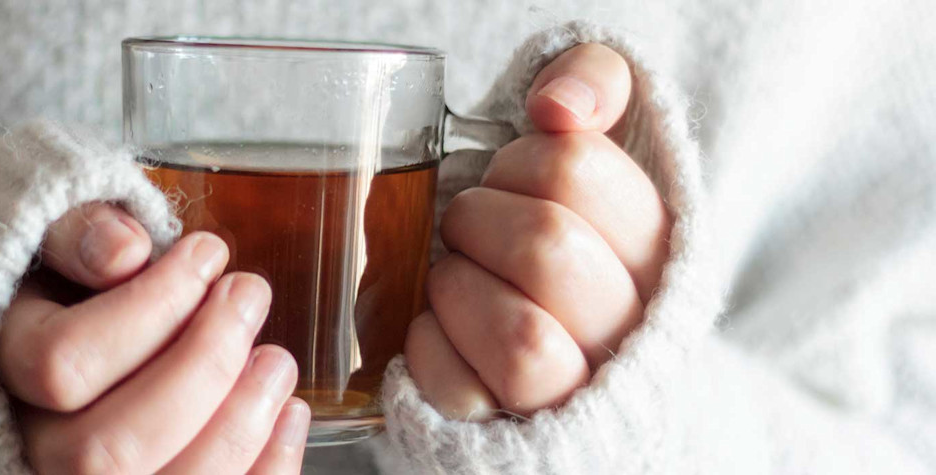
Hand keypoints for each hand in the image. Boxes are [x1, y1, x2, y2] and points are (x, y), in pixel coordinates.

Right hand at [0, 204, 309, 473]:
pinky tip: (289, 414)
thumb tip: (123, 251)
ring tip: (276, 359)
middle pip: (107, 448)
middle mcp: (33, 448)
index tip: (208, 254)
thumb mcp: (56, 238)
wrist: (67, 335)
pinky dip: (265, 470)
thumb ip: (76, 233)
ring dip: (238, 425)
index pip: (62, 363)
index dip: (149, 308)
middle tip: (250, 295)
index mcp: (4, 371)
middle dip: (203, 367)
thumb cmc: (69, 283)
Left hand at [405, 44, 672, 419]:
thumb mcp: (589, 148)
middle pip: (548, 248)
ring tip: (450, 277)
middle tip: (462, 226)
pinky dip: (427, 348)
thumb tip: (558, 105)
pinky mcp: (515, 434)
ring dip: (457, 289)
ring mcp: (578, 392)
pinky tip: (433, 327)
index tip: (506, 177)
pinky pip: (463, 394)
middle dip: (478, 221)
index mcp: (657, 246)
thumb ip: (594, 82)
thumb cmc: (561, 238)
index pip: (575, 170)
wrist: (578, 364)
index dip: (517, 162)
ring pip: (522, 340)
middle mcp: (631, 325)